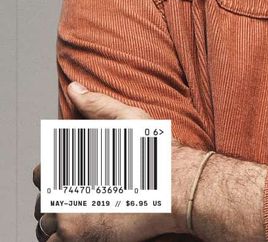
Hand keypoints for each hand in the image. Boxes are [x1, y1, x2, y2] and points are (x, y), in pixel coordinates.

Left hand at [34, 82, 204, 240]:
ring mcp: (72, 223)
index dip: (53, 175)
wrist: (179, 188)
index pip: (40, 174)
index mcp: (72, 164)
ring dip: (59, 220)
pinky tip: (84, 229)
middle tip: (83, 194)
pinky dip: (64, 240)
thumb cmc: (158, 154)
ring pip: (47, 226)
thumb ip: (97, 105)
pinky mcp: (82, 241)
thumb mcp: (129, 119)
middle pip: (43, 202)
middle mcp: (66, 194)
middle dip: (57, 198)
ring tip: (84, 212)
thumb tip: (74, 89)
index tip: (72, 178)